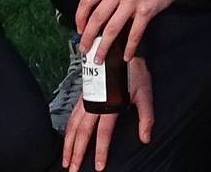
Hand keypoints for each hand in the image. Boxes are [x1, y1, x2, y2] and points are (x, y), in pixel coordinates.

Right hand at [60, 56, 153, 170]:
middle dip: (76, 153)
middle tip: (72, 170)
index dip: (100, 151)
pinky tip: (65, 140)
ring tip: (65, 160)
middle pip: (82, 132)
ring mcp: (85, 98)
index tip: (98, 167)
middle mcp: (94, 102)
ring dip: (67, 144)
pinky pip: (71, 116)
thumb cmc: (135, 73)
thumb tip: (145, 138)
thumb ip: (146, 118)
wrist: (121, 51)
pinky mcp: (82, 96)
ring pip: (72, 125)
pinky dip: (66, 130)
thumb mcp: (145, 94)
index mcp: (110, 103)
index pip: (103, 133)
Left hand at [74, 0, 196, 57]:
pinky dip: (129, 47)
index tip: (80, 29)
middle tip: (84, 48)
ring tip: (99, 57)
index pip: (87, 0)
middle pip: (97, 17)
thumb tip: (97, 12)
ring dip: (103, 46)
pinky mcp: (146, 11)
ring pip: (112, 28)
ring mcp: (132, 0)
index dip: (80, 17)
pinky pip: (134, 33)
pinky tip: (126, 55)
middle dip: (88, 37)